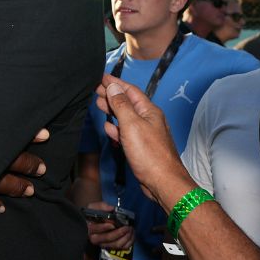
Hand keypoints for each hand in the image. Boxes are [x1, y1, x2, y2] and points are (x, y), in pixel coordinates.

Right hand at [83, 201, 133, 250]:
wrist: (97, 218)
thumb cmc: (96, 213)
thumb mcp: (95, 207)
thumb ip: (102, 206)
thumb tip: (111, 209)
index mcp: (90, 228)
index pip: (96, 229)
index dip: (104, 227)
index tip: (113, 224)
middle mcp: (96, 239)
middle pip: (108, 238)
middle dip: (119, 233)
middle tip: (127, 227)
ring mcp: (105, 244)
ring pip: (116, 244)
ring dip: (126, 237)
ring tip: (130, 229)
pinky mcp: (112, 247)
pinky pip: (122, 247)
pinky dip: (129, 241)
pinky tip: (132, 234)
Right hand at [98, 75, 189, 198]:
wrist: (163, 182)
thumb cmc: (150, 154)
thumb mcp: (132, 125)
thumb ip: (121, 105)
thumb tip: (113, 88)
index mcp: (149, 111)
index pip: (130, 90)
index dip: (115, 83)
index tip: (102, 77)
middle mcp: (148, 120)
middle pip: (127, 102)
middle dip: (112, 94)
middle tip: (96, 89)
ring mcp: (145, 134)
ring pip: (126, 117)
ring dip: (112, 110)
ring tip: (99, 103)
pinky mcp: (141, 147)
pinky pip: (126, 133)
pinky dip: (116, 128)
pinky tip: (108, 128)